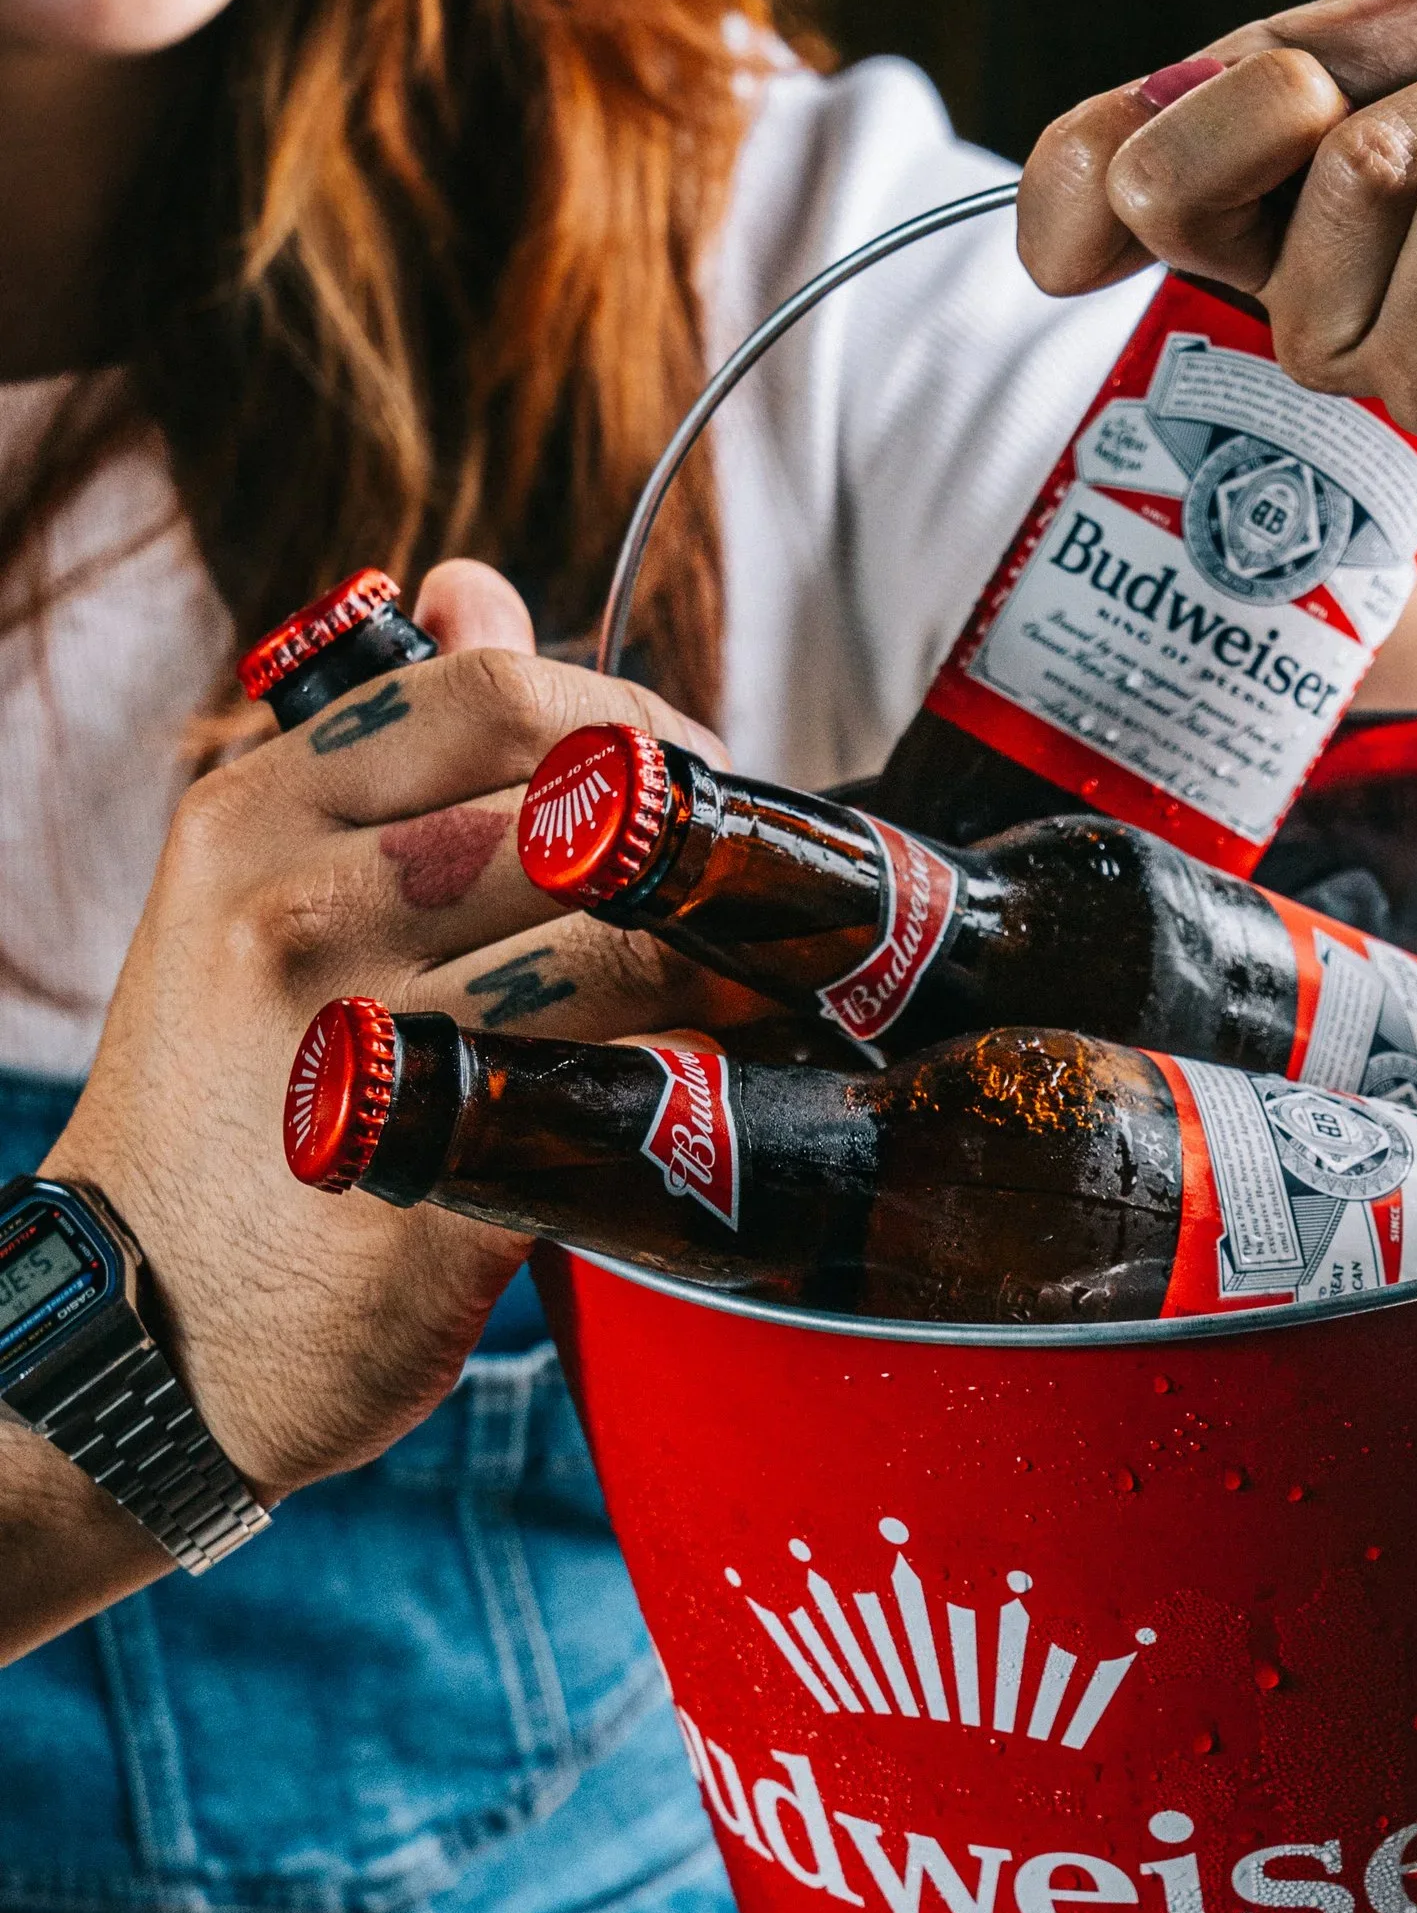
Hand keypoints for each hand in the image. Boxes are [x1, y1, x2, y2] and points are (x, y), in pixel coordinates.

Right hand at [43, 567, 769, 1502]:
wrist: (141, 1326)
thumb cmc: (230, 1097)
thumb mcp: (256, 886)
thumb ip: (386, 738)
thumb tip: (477, 586)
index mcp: (256, 812)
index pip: (498, 692)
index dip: (638, 721)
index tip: (699, 779)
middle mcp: (293, 906)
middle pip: (582, 807)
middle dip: (707, 838)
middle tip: (768, 883)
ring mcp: (357, 1039)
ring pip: (620, 945)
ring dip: (732, 958)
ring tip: (779, 979)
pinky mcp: (432, 1176)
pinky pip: (618, 1089)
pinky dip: (701, 1071)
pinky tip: (732, 1076)